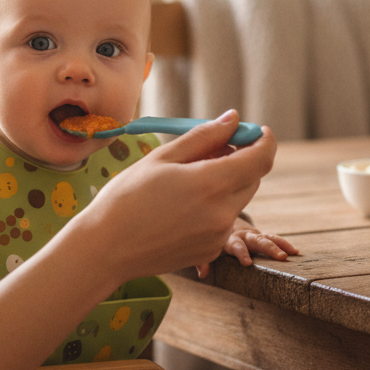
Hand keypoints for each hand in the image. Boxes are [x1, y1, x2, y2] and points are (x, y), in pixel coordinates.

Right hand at [72, 109, 277, 288]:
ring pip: (238, 198)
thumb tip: (233, 119)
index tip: (257, 130)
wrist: (105, 249)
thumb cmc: (126, 198)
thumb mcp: (162, 158)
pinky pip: (223, 220)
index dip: (264, 140)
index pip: (260, 158)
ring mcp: (218, 236)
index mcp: (211, 184)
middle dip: (242, 158)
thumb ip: (203, 137)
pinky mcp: (210, 251)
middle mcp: (222, 213)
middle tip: (212, 148)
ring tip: (187, 179)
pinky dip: (213, 206)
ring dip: (226, 182)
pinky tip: (180, 206)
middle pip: (253, 177)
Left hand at [196, 217, 298, 277]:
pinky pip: (274, 238)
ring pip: (269, 238)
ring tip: (292, 254)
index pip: (236, 246)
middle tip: (280, 257)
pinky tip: (295, 252)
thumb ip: (203, 260)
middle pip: (257, 241)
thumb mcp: (208, 248)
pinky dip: (284, 244)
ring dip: (280, 245)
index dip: (241, 253)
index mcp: (229, 240)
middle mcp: (243, 236)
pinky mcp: (261, 236)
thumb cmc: (215, 239)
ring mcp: (254, 235)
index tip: (247, 262)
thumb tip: (202, 274)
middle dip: (269, 248)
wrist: (223, 220)